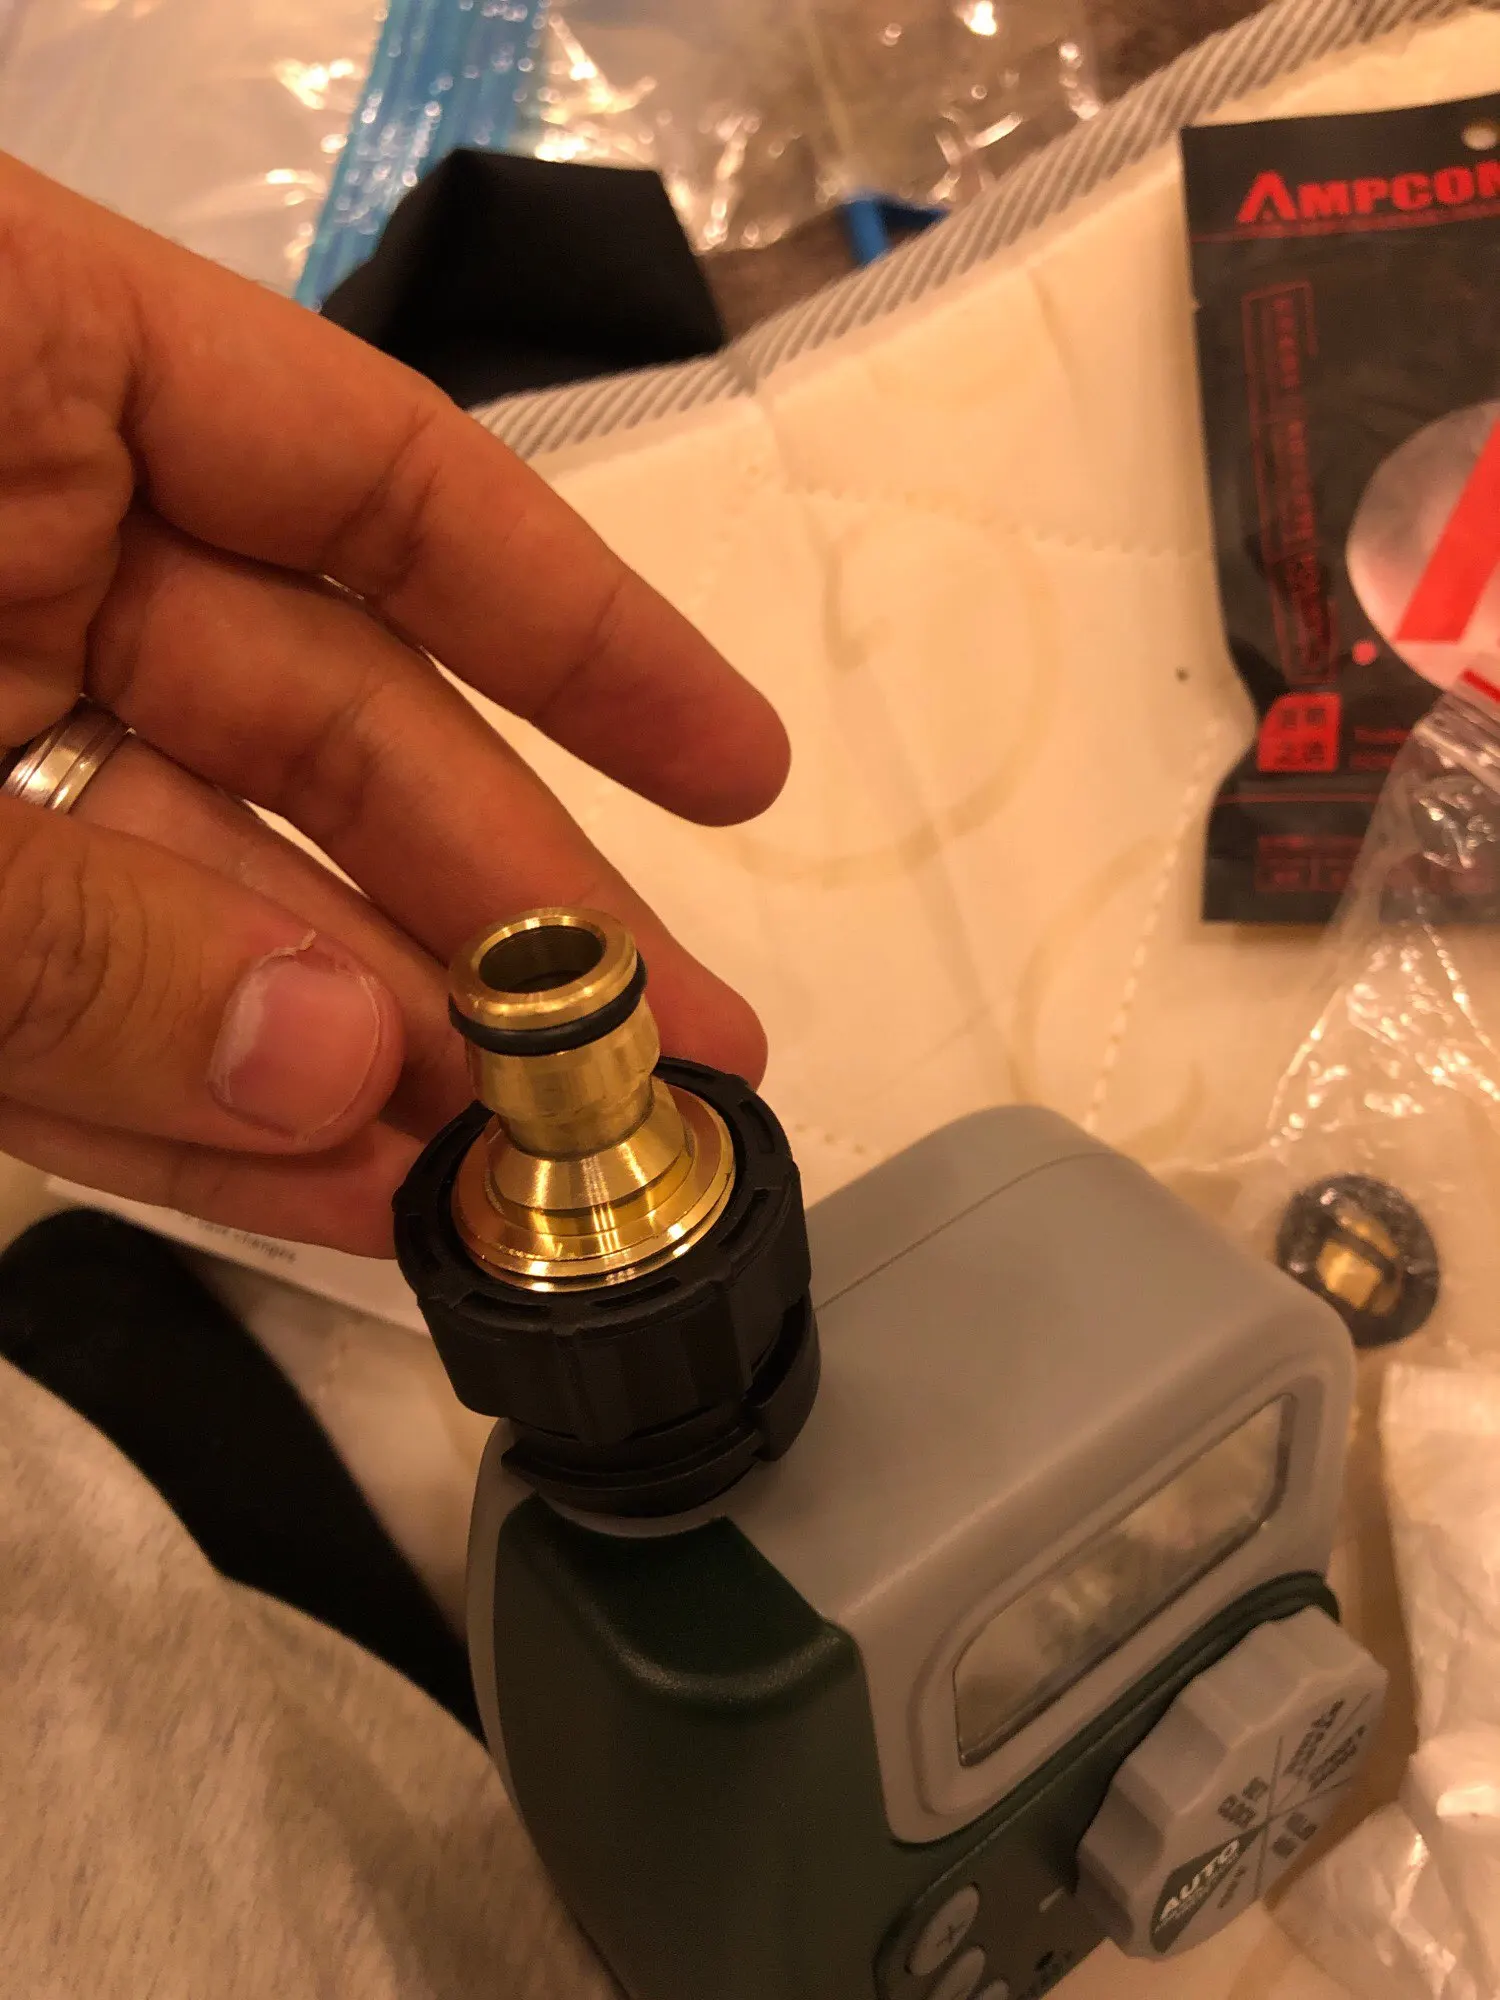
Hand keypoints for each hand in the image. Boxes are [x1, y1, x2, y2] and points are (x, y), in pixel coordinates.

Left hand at [0, 156, 787, 1254]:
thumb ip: (72, 919)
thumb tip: (350, 1079)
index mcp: (13, 365)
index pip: (371, 474)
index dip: (581, 629)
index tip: (742, 768)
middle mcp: (6, 547)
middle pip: (326, 730)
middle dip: (506, 917)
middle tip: (673, 1067)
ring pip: (207, 900)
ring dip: (368, 1058)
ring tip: (534, 1180)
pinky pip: (65, 1009)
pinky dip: (191, 1116)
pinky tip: (348, 1201)